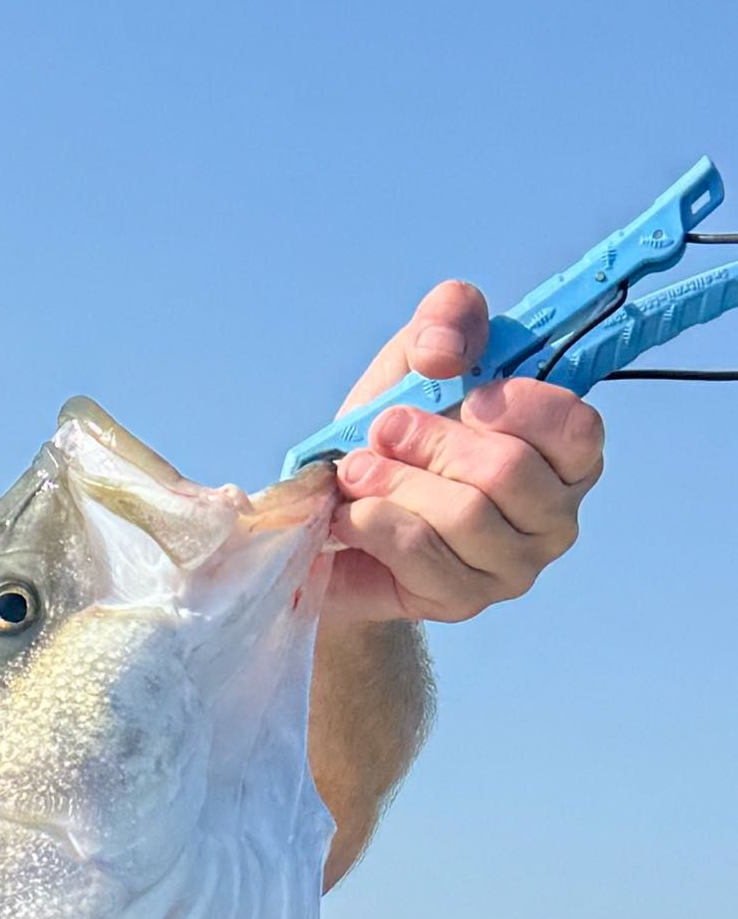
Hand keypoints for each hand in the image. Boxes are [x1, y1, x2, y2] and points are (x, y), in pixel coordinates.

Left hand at [322, 280, 603, 626]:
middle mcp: (555, 515)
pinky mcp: (462, 600)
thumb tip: (444, 352)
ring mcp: (513, 566)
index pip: (578, 429)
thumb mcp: (420, 356)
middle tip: (385, 429)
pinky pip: (421, 554)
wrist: (339, 516)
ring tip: (357, 471)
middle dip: (431, 441)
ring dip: (395, 481)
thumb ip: (448, 318)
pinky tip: (350, 513)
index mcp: (567, 453)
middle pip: (508, 472)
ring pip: (464, 516)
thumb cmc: (396, 434)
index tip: (466, 396)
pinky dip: (375, 523)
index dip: (518, 406)